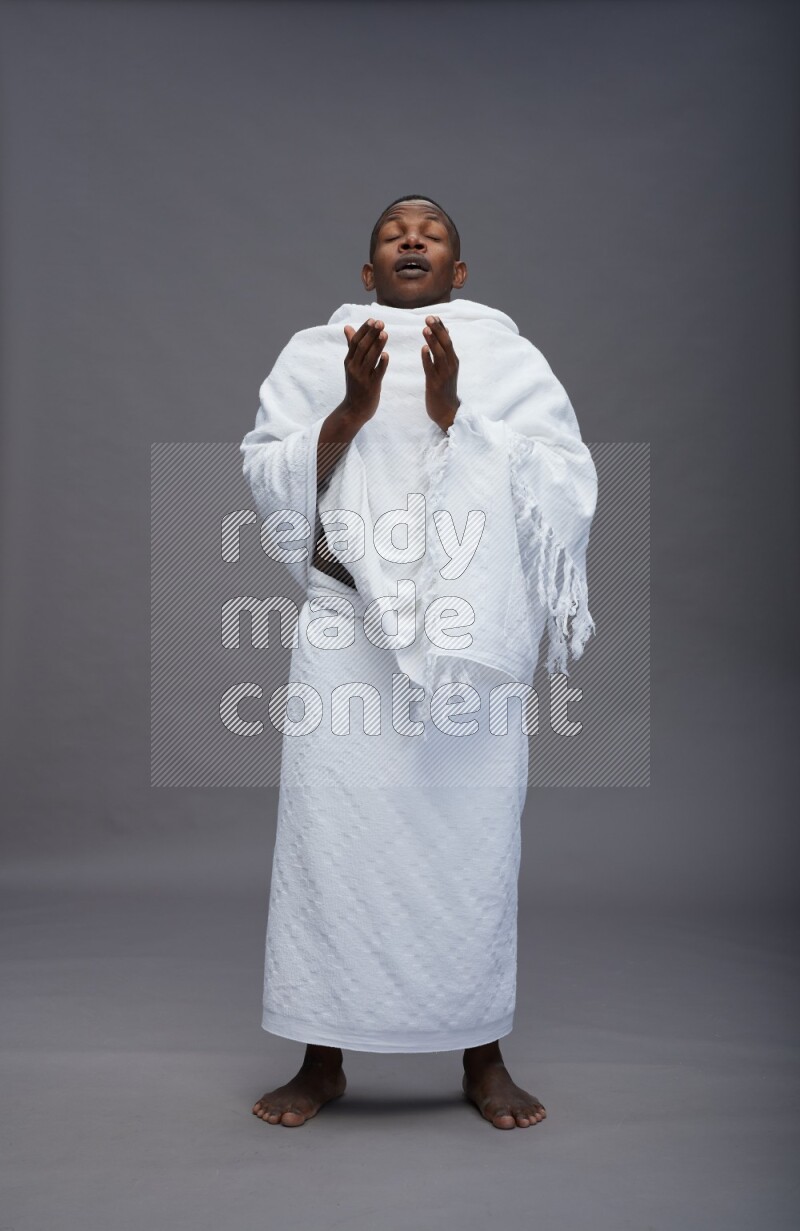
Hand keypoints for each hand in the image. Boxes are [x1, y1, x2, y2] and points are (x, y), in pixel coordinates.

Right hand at [341, 318, 388, 421]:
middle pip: (362, 347)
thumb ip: (351, 345)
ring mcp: (362, 377)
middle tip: (381, 322)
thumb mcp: (351, 365)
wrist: (354, 410)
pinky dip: (382, 363)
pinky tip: (386, 355)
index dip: (364, 330)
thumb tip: (347, 326)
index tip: (373, 319)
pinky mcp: (371, 386)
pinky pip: (377, 373)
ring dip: (377, 345)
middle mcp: (354, 367)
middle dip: (371, 334)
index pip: (355, 341)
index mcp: (349, 361)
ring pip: (370, 358)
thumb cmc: (355, 385)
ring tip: (385, 333)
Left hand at [422, 315, 459, 431]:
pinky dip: (428, 359)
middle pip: (446, 344)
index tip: (434, 316)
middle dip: (437, 330)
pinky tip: (423, 350)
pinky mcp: (435, 384)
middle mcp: (451, 366)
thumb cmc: (445, 389)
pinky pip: (431, 369)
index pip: (448, 340)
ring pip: (439, 355)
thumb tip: (445, 332)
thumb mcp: (448, 369)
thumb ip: (445, 351)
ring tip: (425, 329)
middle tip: (428, 317)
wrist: (447, 412)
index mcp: (454, 361)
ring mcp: (444, 375)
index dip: (441, 327)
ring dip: (432, 341)